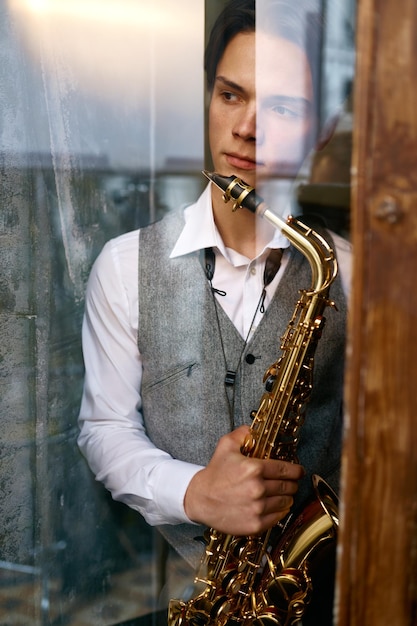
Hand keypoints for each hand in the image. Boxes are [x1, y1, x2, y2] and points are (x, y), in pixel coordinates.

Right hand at [184, 425, 303, 534]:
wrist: (200, 499)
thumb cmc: (214, 473)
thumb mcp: (226, 445)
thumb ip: (243, 433)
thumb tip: (255, 429)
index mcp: (253, 469)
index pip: (285, 470)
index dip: (296, 470)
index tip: (299, 471)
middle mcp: (257, 489)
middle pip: (288, 486)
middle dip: (292, 483)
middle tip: (290, 482)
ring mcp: (257, 508)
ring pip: (285, 502)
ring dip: (287, 497)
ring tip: (282, 494)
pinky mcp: (255, 524)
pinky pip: (277, 517)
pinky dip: (279, 511)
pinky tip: (274, 506)